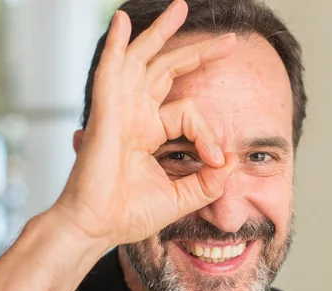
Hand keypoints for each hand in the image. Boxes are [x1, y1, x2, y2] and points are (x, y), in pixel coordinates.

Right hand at [52, 0, 237, 246]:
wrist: (99, 228)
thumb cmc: (129, 214)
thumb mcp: (181, 197)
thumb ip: (208, 181)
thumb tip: (232, 161)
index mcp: (149, 133)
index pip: (190, 114)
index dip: (209, 134)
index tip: (218, 161)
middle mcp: (134, 116)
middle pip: (167, 71)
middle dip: (197, 52)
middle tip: (229, 40)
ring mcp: (119, 111)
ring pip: (142, 60)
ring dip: (160, 33)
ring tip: (181, 8)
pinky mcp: (106, 114)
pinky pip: (111, 72)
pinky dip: (116, 46)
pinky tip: (123, 22)